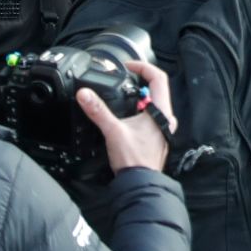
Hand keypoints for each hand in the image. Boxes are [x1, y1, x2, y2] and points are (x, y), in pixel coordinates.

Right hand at [77, 58, 175, 173]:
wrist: (139, 185)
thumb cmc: (133, 160)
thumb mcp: (113, 131)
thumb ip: (98, 111)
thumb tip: (85, 94)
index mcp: (161, 111)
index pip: (158, 77)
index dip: (143, 67)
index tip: (128, 66)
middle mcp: (166, 117)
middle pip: (156, 89)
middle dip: (139, 82)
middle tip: (123, 79)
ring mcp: (163, 128)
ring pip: (153, 103)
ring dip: (138, 98)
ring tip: (121, 96)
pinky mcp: (157, 137)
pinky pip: (150, 116)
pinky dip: (139, 111)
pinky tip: (125, 117)